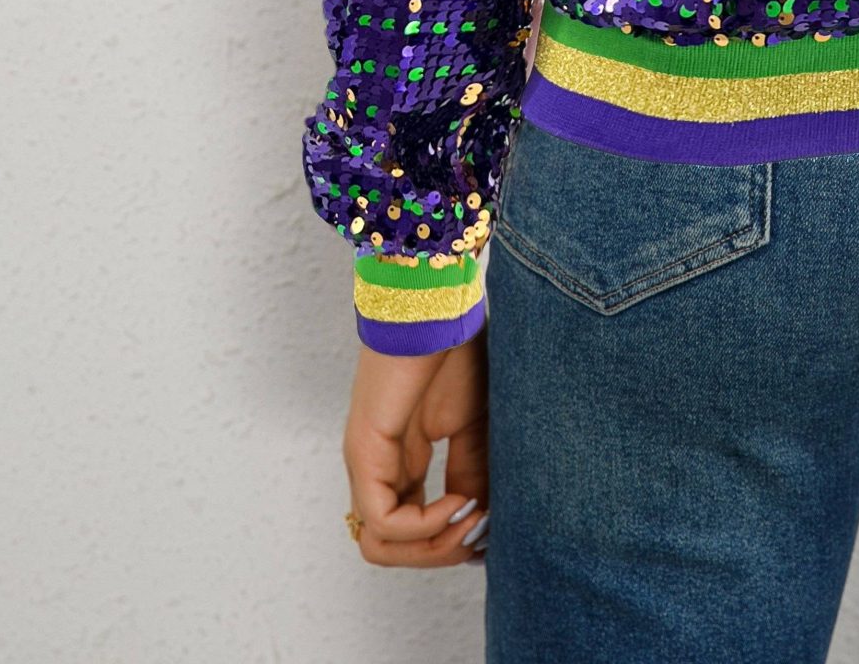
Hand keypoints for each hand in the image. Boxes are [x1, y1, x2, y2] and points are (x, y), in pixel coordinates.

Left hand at [342, 328, 490, 564]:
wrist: (438, 306)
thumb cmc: (457, 350)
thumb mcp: (478, 426)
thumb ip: (476, 476)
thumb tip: (484, 529)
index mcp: (405, 462)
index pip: (414, 528)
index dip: (452, 542)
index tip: (493, 528)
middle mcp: (380, 469)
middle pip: (392, 548)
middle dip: (443, 552)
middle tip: (483, 532)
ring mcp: (368, 463)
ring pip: (379, 545)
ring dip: (431, 546)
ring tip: (471, 518)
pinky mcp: (365, 453)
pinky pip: (382, 520)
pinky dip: (425, 524)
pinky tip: (459, 500)